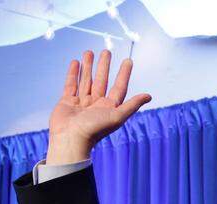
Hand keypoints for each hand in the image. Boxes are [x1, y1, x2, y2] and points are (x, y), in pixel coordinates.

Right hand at [45, 50, 151, 164]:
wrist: (71, 139)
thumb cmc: (95, 130)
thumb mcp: (117, 116)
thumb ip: (132, 105)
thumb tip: (149, 96)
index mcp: (109, 107)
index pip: (119, 87)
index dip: (124, 74)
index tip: (128, 61)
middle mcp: (97, 104)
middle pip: (102, 80)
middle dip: (104, 66)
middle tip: (106, 51)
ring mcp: (82, 102)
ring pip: (87, 80)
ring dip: (88, 66)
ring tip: (89, 51)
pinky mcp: (67, 102)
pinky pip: (71, 84)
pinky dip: (74, 73)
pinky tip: (76, 62)